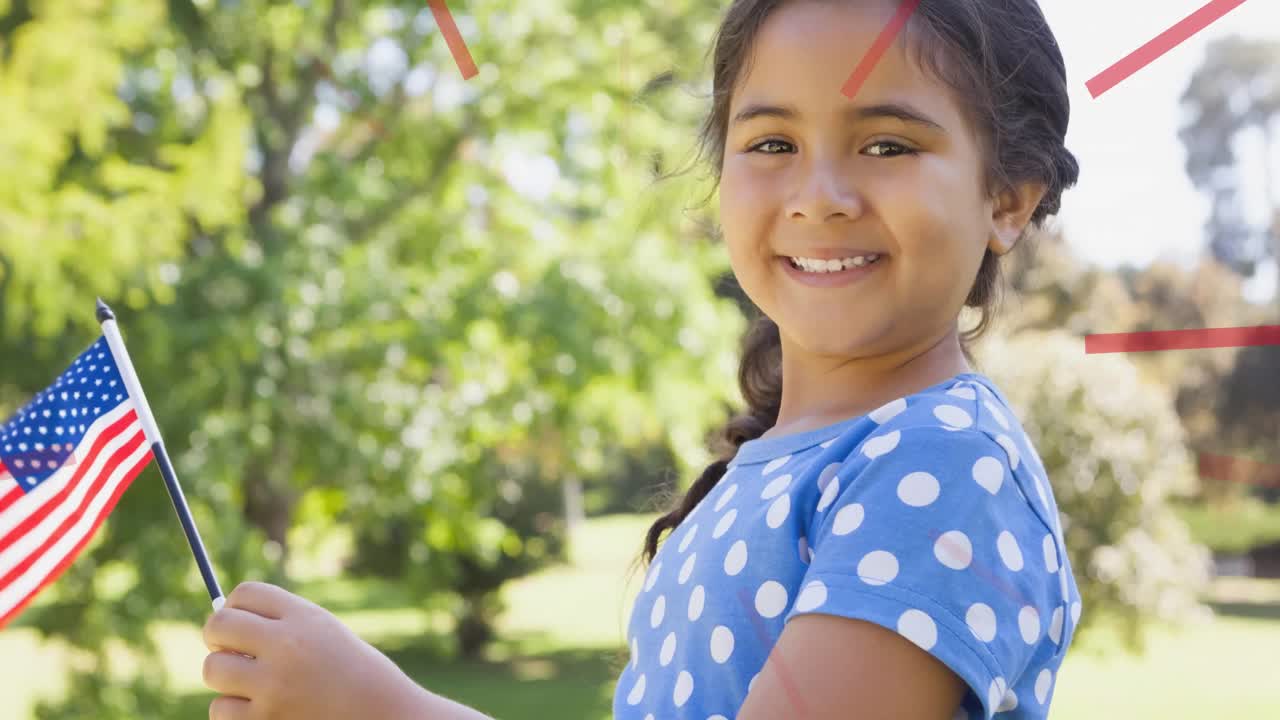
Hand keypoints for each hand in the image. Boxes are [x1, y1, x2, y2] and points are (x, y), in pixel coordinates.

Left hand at [201, 581, 430, 718]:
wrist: (385, 715)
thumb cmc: (351, 673)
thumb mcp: (324, 633)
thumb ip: (280, 623)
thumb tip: (219, 624)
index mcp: (306, 618)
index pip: (246, 593)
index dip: (234, 606)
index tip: (239, 622)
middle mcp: (287, 646)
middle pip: (219, 626)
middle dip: (217, 637)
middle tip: (229, 650)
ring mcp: (274, 686)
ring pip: (213, 670)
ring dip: (225, 678)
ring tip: (252, 684)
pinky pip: (221, 709)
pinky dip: (233, 711)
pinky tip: (261, 709)